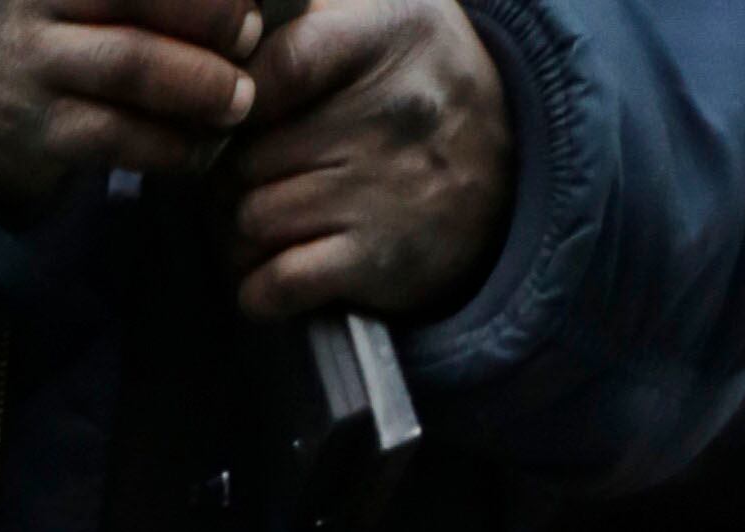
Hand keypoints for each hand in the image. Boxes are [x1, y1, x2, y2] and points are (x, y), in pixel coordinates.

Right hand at [0, 0, 261, 214]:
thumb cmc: (69, 16)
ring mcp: (28, 60)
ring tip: (239, 102)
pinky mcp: (32, 130)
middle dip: (214, 17)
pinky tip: (202, 150)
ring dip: (200, 87)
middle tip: (251, 38)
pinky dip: (170, 147)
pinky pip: (115, 136)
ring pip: (132, 65)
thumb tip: (249, 1)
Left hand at [228, 0, 512, 319]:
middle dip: (235, 180)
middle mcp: (388, 112)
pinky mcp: (375, 260)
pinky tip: (273, 274)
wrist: (510, 178)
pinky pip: (274, 284)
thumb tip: (244, 38)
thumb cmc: (421, 92)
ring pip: (251, 222)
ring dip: (243, 238)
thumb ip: (321, 14)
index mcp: (390, 35)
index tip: (241, 119)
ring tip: (272, 226)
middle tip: (258, 182)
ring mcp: (380, 190)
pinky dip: (258, 290)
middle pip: (247, 159)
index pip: (284, 64)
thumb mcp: (394, 16)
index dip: (243, 100)